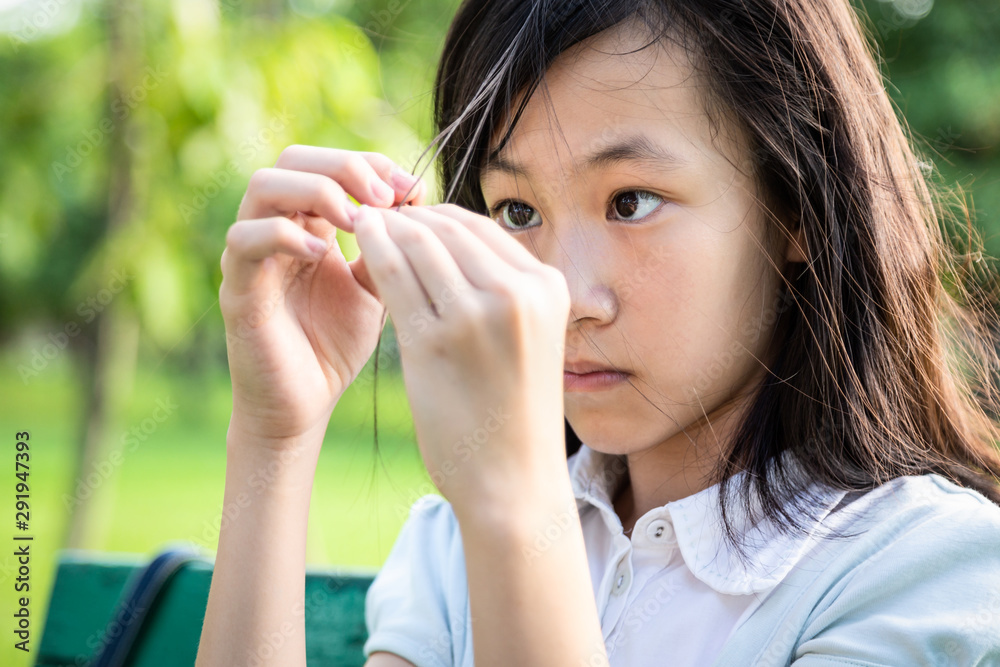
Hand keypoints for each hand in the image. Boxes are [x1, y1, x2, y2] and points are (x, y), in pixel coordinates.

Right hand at [219, 145, 427, 444]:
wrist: (305, 405)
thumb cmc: (336, 345)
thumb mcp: (376, 287)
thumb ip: (389, 246)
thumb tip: (416, 197)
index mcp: (308, 224)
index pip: (328, 163)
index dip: (369, 163)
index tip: (411, 187)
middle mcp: (274, 229)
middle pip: (293, 159)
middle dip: (344, 166)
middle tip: (386, 197)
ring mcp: (251, 255)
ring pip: (263, 185)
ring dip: (317, 191)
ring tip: (357, 220)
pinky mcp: (237, 287)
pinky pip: (245, 241)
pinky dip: (285, 236)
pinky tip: (326, 255)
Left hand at [352, 203, 570, 515]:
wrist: (513, 482)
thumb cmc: (514, 413)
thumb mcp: (527, 338)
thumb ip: (501, 290)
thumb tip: (449, 244)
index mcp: (547, 287)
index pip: (480, 226)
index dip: (435, 215)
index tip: (406, 217)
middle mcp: (518, 293)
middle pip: (448, 227)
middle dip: (406, 215)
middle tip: (374, 213)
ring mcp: (476, 316)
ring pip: (418, 243)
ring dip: (385, 228)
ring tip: (362, 225)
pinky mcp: (434, 341)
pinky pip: (393, 275)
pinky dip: (372, 252)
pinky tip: (357, 247)